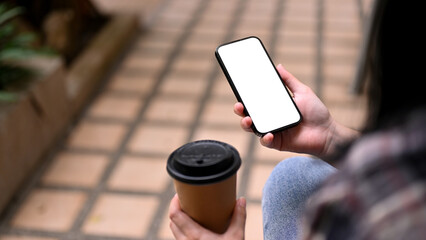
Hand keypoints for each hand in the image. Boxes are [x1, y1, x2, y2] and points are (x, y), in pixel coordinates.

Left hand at [169, 194, 245, 239]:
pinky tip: (193, 229)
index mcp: (195, 237)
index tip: (179, 194)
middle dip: (176, 210)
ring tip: (190, 214)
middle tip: (185, 201)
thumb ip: (239, 217)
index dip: (174, 203)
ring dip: (179, 222)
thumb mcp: (237, 238)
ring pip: (176, 234)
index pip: (175, 216)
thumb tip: (242, 199)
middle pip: (172, 223)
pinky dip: (183, 233)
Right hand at [234, 64, 358, 157]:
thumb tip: (278, 66)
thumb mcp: (302, 92)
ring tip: (248, 119)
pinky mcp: (277, 143)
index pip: (255, 101)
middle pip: (248, 114)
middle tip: (239, 105)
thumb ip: (289, 80)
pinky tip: (268, 134)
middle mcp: (270, 118)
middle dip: (240, 110)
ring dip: (246, 124)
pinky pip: (266, 141)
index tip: (239, 90)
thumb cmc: (316, 113)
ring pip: (252, 128)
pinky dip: (265, 138)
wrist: (327, 132)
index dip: (245, 97)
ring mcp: (272, 130)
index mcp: (273, 106)